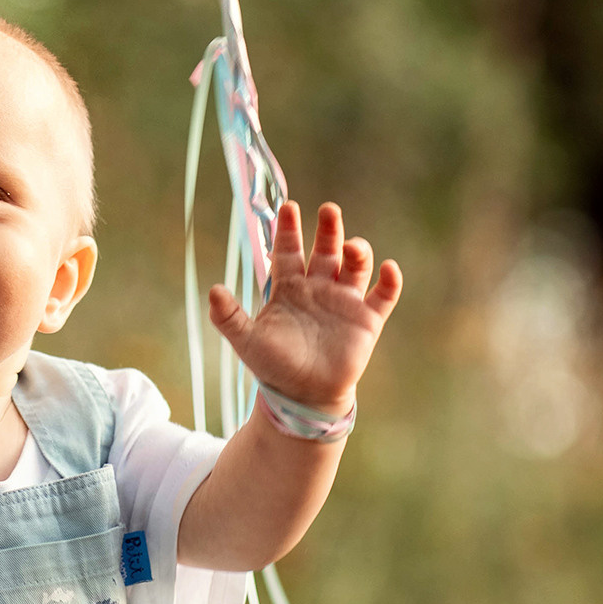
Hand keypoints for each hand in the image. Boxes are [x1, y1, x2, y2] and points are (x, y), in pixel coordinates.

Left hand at [208, 201, 401, 413]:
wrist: (303, 396)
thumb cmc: (273, 365)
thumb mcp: (246, 340)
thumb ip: (228, 317)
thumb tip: (213, 291)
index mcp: (289, 286)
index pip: (289, 250)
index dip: (289, 229)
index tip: (288, 206)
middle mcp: (318, 287)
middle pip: (326, 249)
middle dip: (328, 229)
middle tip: (329, 210)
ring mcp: (344, 301)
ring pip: (355, 266)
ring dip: (357, 252)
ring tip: (353, 247)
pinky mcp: (366, 320)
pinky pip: (383, 296)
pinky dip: (390, 282)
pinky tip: (389, 269)